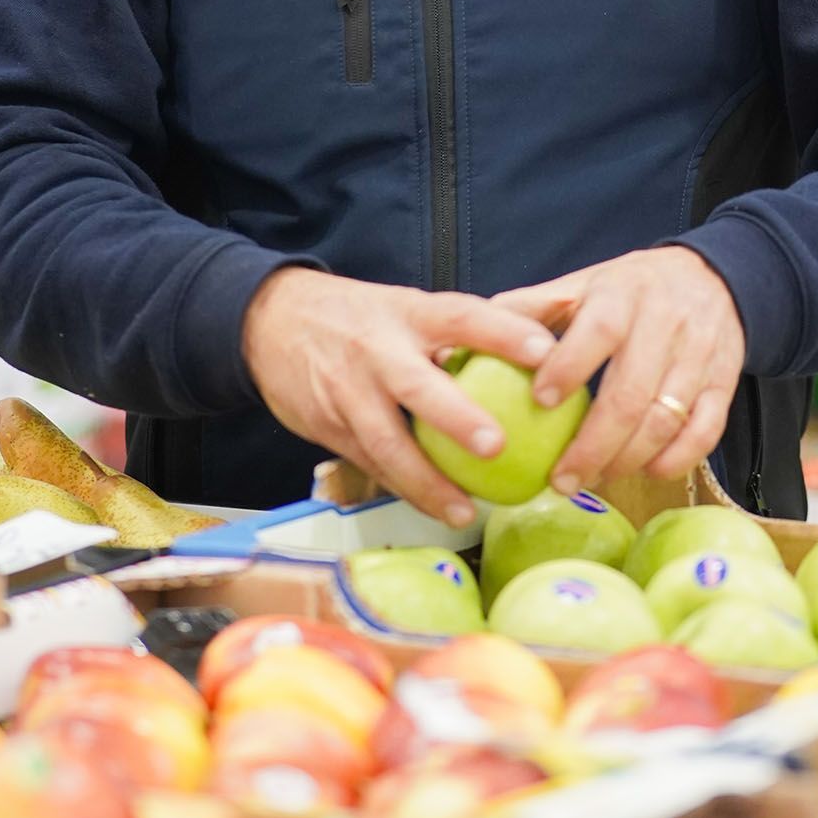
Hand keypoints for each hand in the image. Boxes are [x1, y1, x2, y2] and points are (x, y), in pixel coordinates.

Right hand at [240, 267, 555, 525]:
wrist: (271, 322)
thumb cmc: (360, 318)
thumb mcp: (407, 307)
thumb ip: (462, 329)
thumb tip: (546, 337)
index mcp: (408, 314)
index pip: (462, 316)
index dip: (503, 332)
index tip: (544, 353)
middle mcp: (378, 351)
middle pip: (417, 386)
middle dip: (455, 417)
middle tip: (496, 445)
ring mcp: (349, 392)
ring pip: (387, 442)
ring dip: (426, 481)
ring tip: (464, 510)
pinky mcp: (329, 429)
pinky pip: (370, 465)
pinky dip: (403, 490)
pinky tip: (435, 510)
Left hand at [500, 248, 744, 490]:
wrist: (713, 278)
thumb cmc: (630, 291)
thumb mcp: (581, 285)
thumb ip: (530, 310)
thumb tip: (465, 342)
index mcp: (623, 296)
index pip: (599, 331)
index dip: (570, 367)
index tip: (539, 401)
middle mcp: (665, 324)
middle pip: (631, 393)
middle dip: (594, 445)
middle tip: (561, 480)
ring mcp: (699, 356)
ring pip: (666, 419)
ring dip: (627, 460)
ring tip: (593, 480)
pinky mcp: (724, 382)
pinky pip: (705, 431)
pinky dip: (674, 460)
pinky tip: (645, 472)